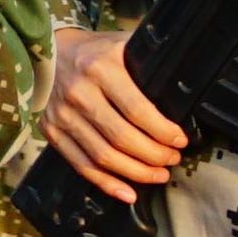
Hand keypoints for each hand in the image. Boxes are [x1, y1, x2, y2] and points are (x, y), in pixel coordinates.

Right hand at [44, 24, 190, 192]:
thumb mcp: (123, 44)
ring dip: (136, 172)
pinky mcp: (51, 131)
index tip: (180, 140)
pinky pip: (81, 165)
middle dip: (154, 155)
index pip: (137, 109)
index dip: (162, 131)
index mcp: (101, 67)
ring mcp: (62, 114)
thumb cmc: (96, 51)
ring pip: (103, 156)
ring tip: (158, 175)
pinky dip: (106, 183)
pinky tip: (128, 192)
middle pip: (121, 137)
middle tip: (172, 159)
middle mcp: (79, 92)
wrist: (49, 52)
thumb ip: (149, 61)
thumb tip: (187, 83)